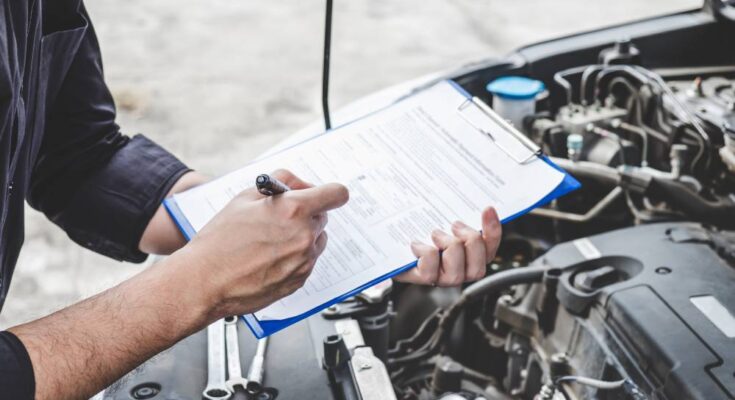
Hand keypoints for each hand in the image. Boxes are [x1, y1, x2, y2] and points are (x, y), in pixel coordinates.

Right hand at [172, 169, 348, 318]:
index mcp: (294, 210)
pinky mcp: (300, 280)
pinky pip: (307, 261)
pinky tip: (268, 258)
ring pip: (316, 240)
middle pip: (322, 216)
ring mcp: (304, 261)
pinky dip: (294, 257)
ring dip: (301, 236)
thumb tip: (298, 183)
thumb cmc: (219, 241)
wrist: (204, 281)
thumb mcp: (245, 197)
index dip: (330, 192)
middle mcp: (304, 236)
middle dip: (306, 213)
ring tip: (270, 241)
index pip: (336, 194)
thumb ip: (279, 183)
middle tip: (280, 217)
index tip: (324, 194)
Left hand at [395, 207, 500, 285]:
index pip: (491, 248)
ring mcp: (441, 278)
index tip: (487, 209)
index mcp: (470, 256)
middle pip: (478, 268)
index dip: (493, 230)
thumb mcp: (443, 218)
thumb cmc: (422, 227)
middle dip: (470, 242)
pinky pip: (430, 271)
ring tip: (435, 234)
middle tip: (455, 226)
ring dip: (447, 247)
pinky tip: (417, 244)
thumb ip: (458, 213)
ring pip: (456, 274)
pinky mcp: (422, 278)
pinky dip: (425, 252)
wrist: (392, 241)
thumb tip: (471, 196)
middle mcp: (458, 271)